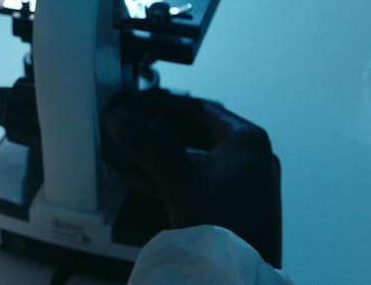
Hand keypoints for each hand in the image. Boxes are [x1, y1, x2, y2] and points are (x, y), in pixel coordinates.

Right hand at [101, 90, 282, 267]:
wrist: (238, 276)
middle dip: (155, 132)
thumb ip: (146, 144)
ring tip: (126, 151)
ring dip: (156, 155)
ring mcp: (240, 184)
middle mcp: (248, 159)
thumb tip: (122, 119)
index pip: (197, 108)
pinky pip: (191, 180)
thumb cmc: (230, 228)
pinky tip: (137, 177)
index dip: (161, 104)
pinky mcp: (229, 205)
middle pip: (192, 132)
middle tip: (129, 126)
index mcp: (247, 142)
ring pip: (189, 157)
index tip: (136, 103)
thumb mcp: (180, 178)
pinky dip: (164, 176)